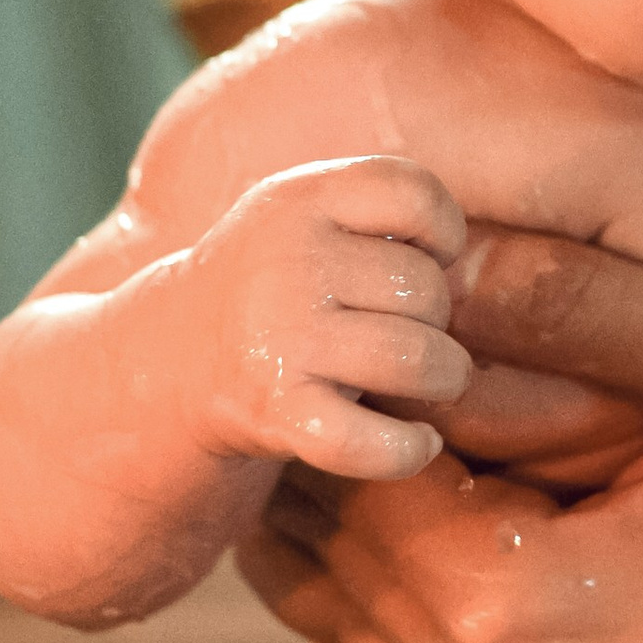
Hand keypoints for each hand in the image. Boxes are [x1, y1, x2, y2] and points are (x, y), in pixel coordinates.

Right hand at [178, 153, 472, 482]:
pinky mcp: (277, 411)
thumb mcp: (308, 216)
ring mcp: (281, 338)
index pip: (412, 192)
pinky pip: (375, 442)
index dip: (444, 230)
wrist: (175, 356)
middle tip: (404, 329)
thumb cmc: (276, 281)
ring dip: (445, 380)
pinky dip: (411, 450)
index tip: (428, 257)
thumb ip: (380, 214)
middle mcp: (288, 262)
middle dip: (436, 318)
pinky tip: (418, 441)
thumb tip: (467, 266)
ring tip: (428, 382)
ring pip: (420, 360)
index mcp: (300, 198)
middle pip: (426, 288)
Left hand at [235, 230, 642, 642]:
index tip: (375, 351)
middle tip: (354, 401)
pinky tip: (449, 599)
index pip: (355, 496)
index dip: (352, 411)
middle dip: (336, 488)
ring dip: (357, 577)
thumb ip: (571, 295)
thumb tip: (445, 248)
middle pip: (334, 588)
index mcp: (520, 614)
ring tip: (397, 483)